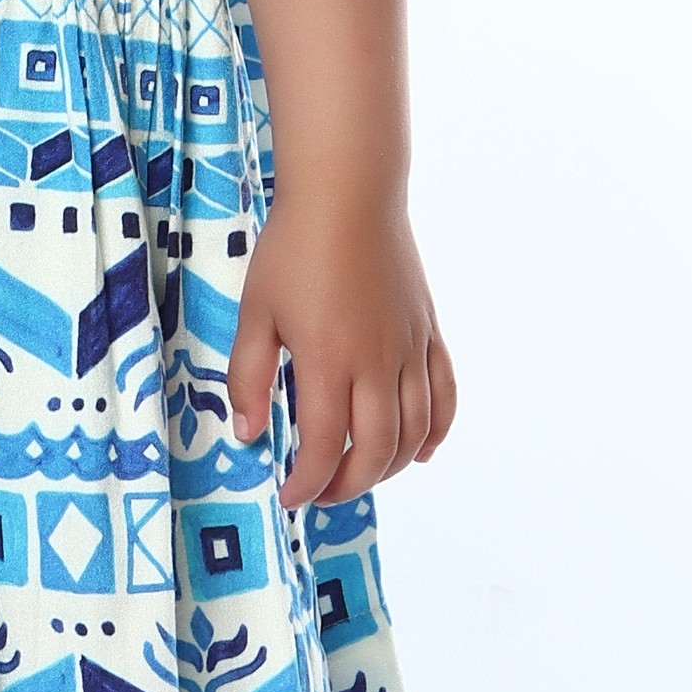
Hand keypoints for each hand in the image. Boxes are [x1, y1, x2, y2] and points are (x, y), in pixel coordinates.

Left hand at [225, 188, 455, 508]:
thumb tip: (247, 434)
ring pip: (415, 433)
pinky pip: (444, 396)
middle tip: (320, 492)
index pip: (325, 448)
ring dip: (389, 467)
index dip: (308, 483)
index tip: (290, 496)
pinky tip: (418, 452)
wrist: (349, 195)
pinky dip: (435, 432)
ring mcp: (410, 349)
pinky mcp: (428, 334)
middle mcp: (377, 362)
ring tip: (359, 474)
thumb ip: (248, 377)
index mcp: (328, 360)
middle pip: (375, 452)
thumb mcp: (256, 312)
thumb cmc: (295, 249)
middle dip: (347, 486)